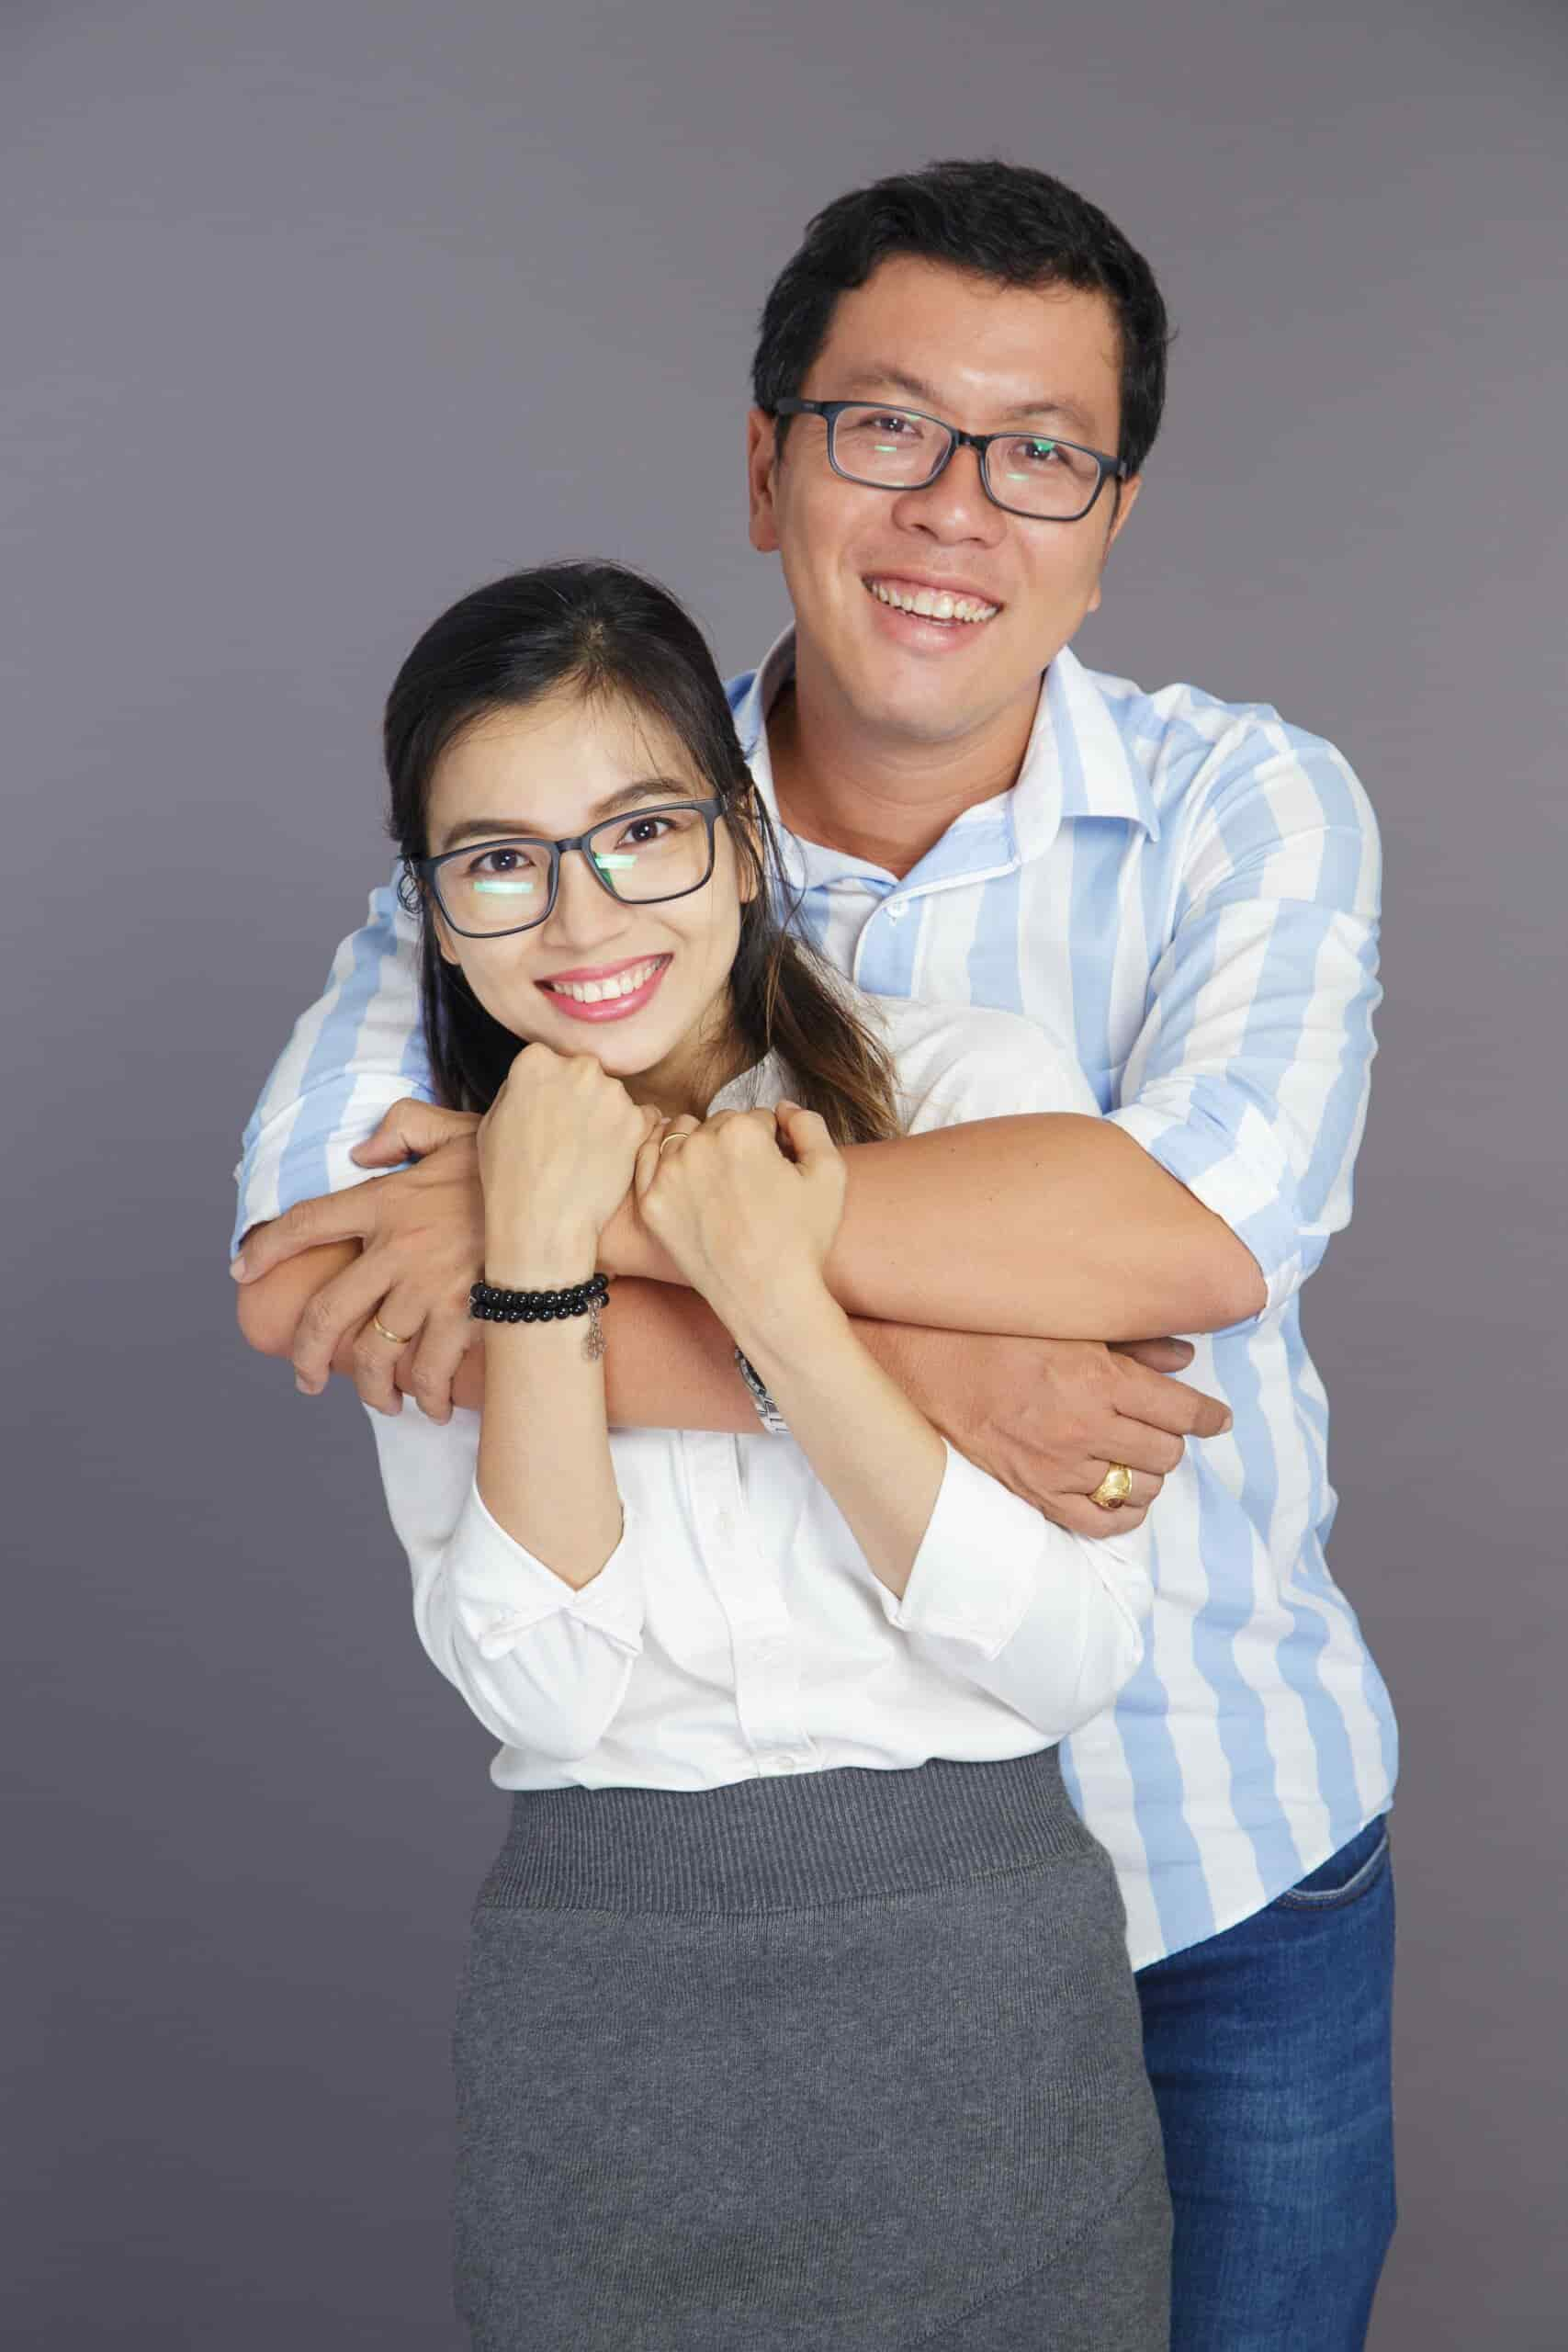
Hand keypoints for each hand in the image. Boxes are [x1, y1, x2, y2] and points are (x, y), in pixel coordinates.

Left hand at [231, 1100, 486, 1416]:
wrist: (567, 1199)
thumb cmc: (516, 1162)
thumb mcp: (457, 1127)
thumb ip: (403, 1126)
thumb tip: (361, 1154)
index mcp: (387, 1200)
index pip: (307, 1224)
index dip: (266, 1249)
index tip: (240, 1272)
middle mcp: (397, 1249)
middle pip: (328, 1312)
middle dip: (308, 1354)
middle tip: (305, 1378)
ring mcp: (430, 1287)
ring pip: (376, 1354)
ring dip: (370, 1389)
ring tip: (377, 1401)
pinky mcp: (466, 1316)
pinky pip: (431, 1369)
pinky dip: (428, 1394)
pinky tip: (432, 1405)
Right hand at [479, 1043, 659, 1277]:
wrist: (544, 1222)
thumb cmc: (509, 1178)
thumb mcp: (491, 1122)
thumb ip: (517, 1090)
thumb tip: (536, 1081)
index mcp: (535, 1061)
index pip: (548, 1061)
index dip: (548, 1091)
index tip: (545, 1115)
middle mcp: (577, 1066)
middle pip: (584, 1074)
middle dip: (579, 1098)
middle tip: (568, 1136)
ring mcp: (611, 1092)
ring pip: (612, 1097)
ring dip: (605, 1117)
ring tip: (586, 1155)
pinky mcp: (636, 1120)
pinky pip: (639, 1119)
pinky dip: (628, 1136)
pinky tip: (607, 1161)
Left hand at [633, 1099, 844, 1331]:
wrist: (768, 1296)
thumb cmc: (803, 1239)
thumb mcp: (829, 1173)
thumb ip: (809, 1126)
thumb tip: (782, 1108)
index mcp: (741, 1132)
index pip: (756, 1117)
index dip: (772, 1142)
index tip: (777, 1170)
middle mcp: (698, 1145)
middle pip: (718, 1125)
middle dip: (735, 1145)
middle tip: (750, 1182)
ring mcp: (668, 1175)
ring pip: (682, 1137)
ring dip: (699, 1149)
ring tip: (720, 1183)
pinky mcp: (651, 1204)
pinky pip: (648, 1161)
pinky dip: (664, 1162)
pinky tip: (684, 1177)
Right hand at [877, 1326, 1230, 1536]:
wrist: (929, 1366)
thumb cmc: (997, 1336)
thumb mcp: (1072, 1326)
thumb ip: (1133, 1345)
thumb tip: (1185, 1360)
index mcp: (1098, 1378)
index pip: (1180, 1410)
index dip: (1208, 1416)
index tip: (1217, 1418)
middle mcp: (1085, 1427)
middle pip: (1165, 1452)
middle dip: (1174, 1441)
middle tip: (1165, 1430)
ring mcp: (1060, 1466)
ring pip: (1139, 1488)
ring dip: (1149, 1474)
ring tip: (1139, 1457)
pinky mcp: (1035, 1492)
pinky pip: (1099, 1522)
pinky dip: (1123, 1514)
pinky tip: (1123, 1496)